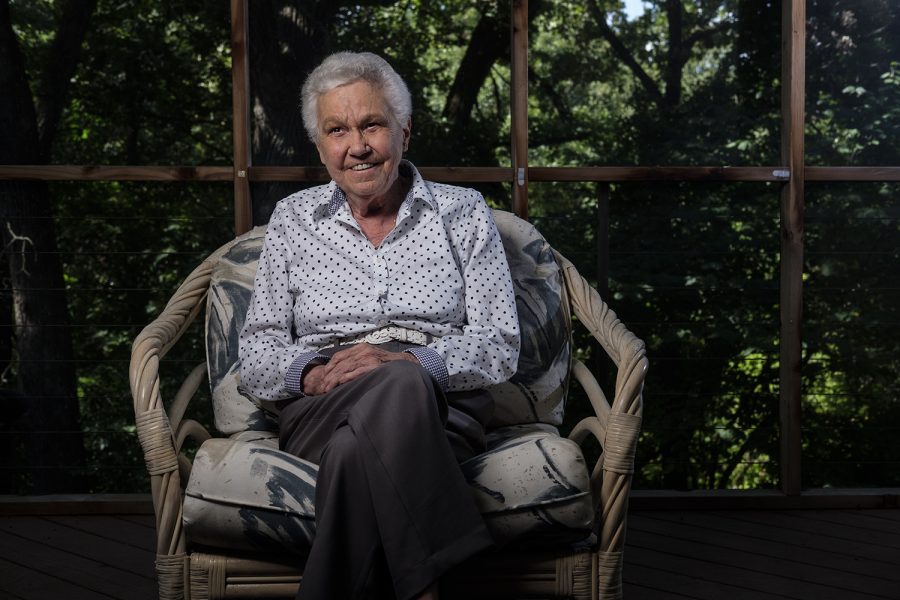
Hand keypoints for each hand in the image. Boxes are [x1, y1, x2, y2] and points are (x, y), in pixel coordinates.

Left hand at [302, 343, 419, 395]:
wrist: (405, 363)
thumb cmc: (387, 363)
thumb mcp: (371, 357)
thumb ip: (359, 361)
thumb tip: (344, 371)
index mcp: (361, 347)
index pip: (340, 356)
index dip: (330, 366)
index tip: (324, 375)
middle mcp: (363, 351)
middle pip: (340, 363)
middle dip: (329, 375)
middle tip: (322, 386)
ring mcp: (368, 358)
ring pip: (345, 368)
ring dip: (334, 379)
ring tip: (327, 388)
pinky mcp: (372, 366)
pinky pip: (355, 372)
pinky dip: (345, 378)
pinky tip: (339, 384)